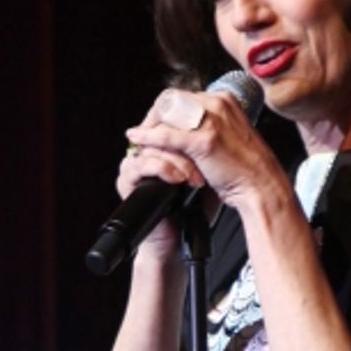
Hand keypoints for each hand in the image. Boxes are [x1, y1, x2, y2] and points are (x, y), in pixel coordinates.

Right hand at [114, 91, 207, 260]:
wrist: (184, 237)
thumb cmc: (198, 204)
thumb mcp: (211, 168)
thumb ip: (209, 143)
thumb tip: (222, 120)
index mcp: (167, 140)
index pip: (168, 113)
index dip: (186, 123)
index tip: (207, 136)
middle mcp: (149, 148)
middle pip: (160, 127)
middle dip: (185, 144)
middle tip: (204, 161)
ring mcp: (137, 162)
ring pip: (153, 145)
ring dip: (178, 161)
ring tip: (196, 178)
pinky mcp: (127, 180)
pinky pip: (141, 164)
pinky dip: (163, 170)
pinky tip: (179, 180)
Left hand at [124, 86, 285, 212]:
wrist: (261, 186)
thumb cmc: (245, 168)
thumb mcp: (227, 135)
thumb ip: (206, 126)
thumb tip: (178, 127)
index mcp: (224, 99)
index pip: (182, 96)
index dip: (163, 111)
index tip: (155, 125)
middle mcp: (217, 103)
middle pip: (170, 101)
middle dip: (152, 117)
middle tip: (143, 133)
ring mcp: (211, 120)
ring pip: (166, 116)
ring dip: (148, 128)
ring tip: (139, 141)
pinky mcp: (204, 140)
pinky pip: (166, 135)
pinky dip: (147, 137)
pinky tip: (136, 139)